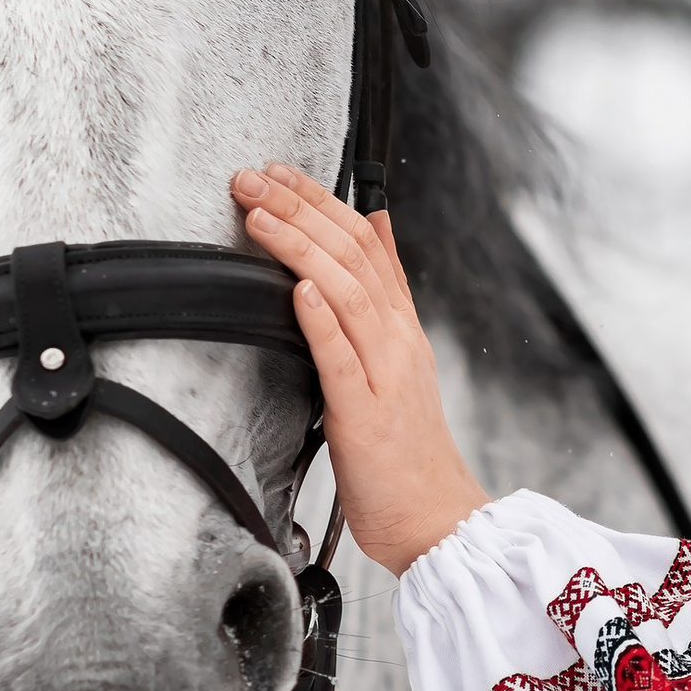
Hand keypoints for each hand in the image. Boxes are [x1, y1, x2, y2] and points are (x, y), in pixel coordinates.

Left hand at [231, 164, 488, 576]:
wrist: (437, 518)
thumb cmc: (406, 449)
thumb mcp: (397, 356)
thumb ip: (385, 292)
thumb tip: (377, 224)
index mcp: (401, 326)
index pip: (365, 241)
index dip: (320, 199)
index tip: (278, 172)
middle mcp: (398, 340)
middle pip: (353, 255)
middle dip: (301, 208)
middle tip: (253, 177)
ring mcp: (385, 375)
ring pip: (348, 294)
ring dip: (301, 249)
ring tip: (260, 215)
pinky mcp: (367, 416)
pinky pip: (342, 361)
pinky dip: (320, 321)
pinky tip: (297, 290)